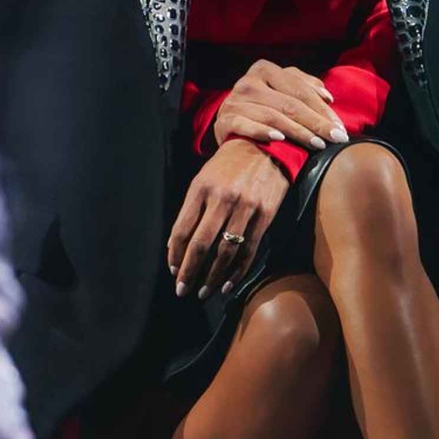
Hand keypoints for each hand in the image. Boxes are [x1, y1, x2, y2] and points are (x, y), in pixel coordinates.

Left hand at [168, 139, 290, 298]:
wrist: (265, 146)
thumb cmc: (228, 167)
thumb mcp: (203, 179)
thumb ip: (190, 211)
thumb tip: (176, 247)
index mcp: (201, 188)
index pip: (182, 230)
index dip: (175, 255)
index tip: (172, 271)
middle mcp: (222, 198)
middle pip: (201, 244)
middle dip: (189, 272)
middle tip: (182, 290)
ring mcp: (245, 207)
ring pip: (225, 252)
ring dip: (212, 277)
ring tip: (203, 292)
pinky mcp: (265, 215)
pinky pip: (249, 250)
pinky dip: (237, 272)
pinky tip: (226, 285)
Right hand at [213, 59, 347, 151]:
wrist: (229, 129)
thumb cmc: (263, 111)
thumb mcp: (283, 94)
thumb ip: (304, 89)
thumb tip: (328, 97)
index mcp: (264, 69)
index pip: (299, 90)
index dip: (323, 110)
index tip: (340, 128)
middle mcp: (248, 82)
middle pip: (289, 104)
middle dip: (316, 123)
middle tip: (336, 139)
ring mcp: (234, 101)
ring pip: (272, 116)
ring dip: (298, 132)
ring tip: (317, 144)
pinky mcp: (224, 121)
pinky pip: (245, 126)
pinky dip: (262, 131)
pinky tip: (279, 139)